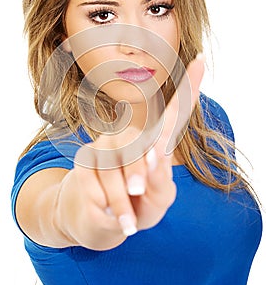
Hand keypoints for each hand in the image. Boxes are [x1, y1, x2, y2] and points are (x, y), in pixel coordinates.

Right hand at [56, 54, 204, 249]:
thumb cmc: (136, 208)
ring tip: (128, 222)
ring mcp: (104, 145)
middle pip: (138, 142)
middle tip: (139, 192)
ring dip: (121, 197)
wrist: (100, 224)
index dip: (189, 88)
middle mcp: (130, 137)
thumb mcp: (157, 201)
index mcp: (154, 146)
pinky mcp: (84, 160)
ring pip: (113, 163)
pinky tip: (109, 214)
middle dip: (138, 170)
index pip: (173, 114)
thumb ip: (159, 180)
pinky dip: (105, 203)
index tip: (200, 60)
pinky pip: (93, 177)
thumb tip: (152, 155)